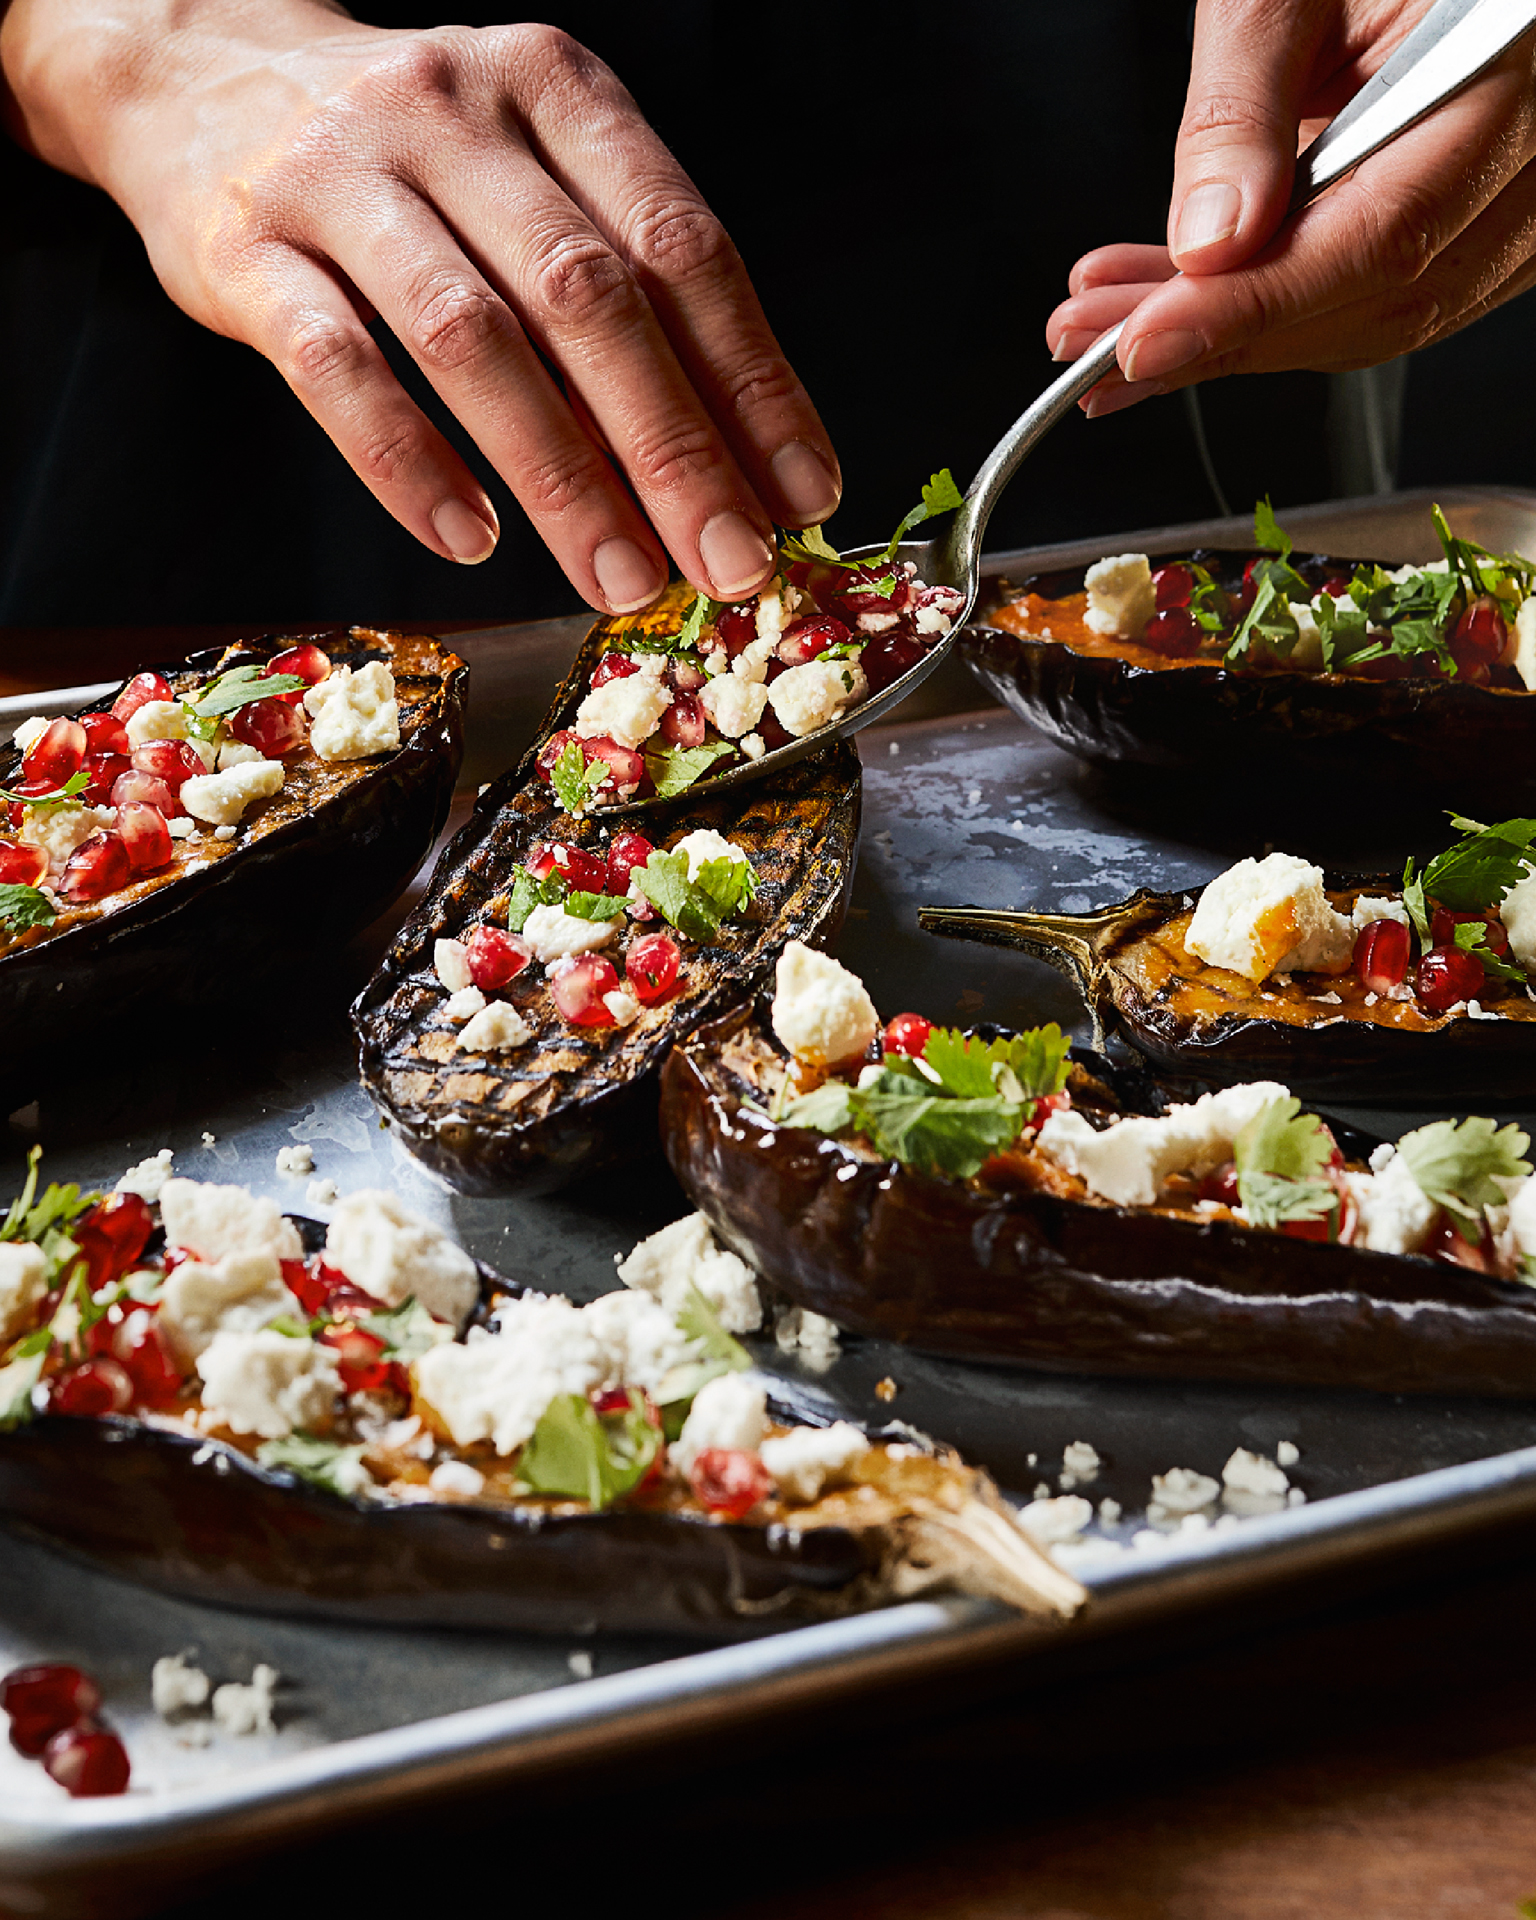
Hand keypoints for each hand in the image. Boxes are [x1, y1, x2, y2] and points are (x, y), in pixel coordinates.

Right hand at [0, 0, 840, 608]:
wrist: (196, 71)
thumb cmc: (412, 164)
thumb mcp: (531, 177)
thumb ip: (623, 290)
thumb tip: (736, 465)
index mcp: (554, 88)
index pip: (680, 246)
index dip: (752, 381)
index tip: (802, 498)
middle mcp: (453, 112)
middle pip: (587, 297)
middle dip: (674, 448)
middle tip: (730, 565)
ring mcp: (341, 174)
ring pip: (470, 338)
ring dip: (559, 475)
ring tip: (622, 579)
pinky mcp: (245, 248)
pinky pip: (335, 366)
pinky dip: (408, 462)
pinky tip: (469, 539)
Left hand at [1044, 0, 1535, 417]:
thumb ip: (1245, 107)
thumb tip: (1210, 242)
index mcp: (1502, 71)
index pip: (1380, 236)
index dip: (1252, 309)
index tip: (1141, 344)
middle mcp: (1530, 156)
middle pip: (1373, 300)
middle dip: (1216, 337)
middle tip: (1087, 344)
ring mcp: (1518, 202)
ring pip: (1374, 317)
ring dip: (1231, 338)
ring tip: (1114, 324)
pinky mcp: (1479, 226)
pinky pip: (1379, 299)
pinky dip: (1272, 314)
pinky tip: (1182, 307)